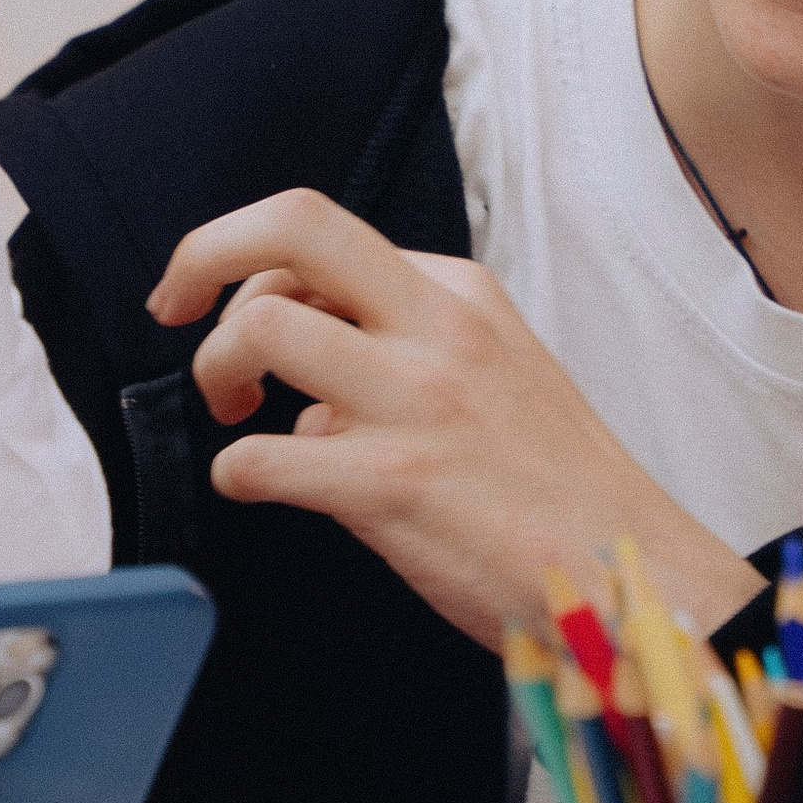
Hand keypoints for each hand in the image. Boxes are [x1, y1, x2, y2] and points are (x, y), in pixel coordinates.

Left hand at [148, 188, 758, 646]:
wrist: (629, 575)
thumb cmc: (556, 492)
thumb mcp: (494, 376)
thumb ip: (400, 355)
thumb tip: (305, 392)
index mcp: (459, 295)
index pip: (320, 234)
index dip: (246, 266)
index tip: (214, 304)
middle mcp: (437, 330)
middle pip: (290, 226)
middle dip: (203, 255)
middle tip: (173, 310)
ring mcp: (416, 402)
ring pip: (261, 328)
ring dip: (215, 371)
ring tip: (233, 415)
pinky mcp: (393, 485)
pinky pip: (262, 458)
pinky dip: (237, 472)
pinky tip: (260, 487)